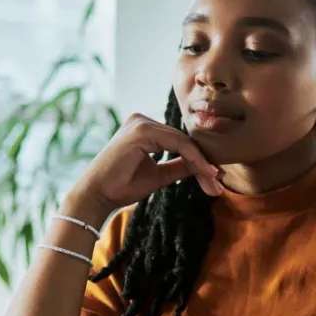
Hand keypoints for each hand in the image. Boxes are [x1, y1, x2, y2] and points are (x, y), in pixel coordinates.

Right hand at [68, 113, 223, 221]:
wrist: (97, 196)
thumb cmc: (121, 186)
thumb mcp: (158, 175)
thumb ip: (178, 166)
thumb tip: (203, 165)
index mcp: (144, 128)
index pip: (179, 141)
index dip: (199, 160)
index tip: (215, 179)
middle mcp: (142, 120)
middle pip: (184, 140)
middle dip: (203, 164)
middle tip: (218, 185)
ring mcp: (142, 123)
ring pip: (184, 142)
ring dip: (202, 164)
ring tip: (215, 183)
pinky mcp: (142, 131)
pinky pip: (178, 144)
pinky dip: (194, 160)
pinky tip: (206, 174)